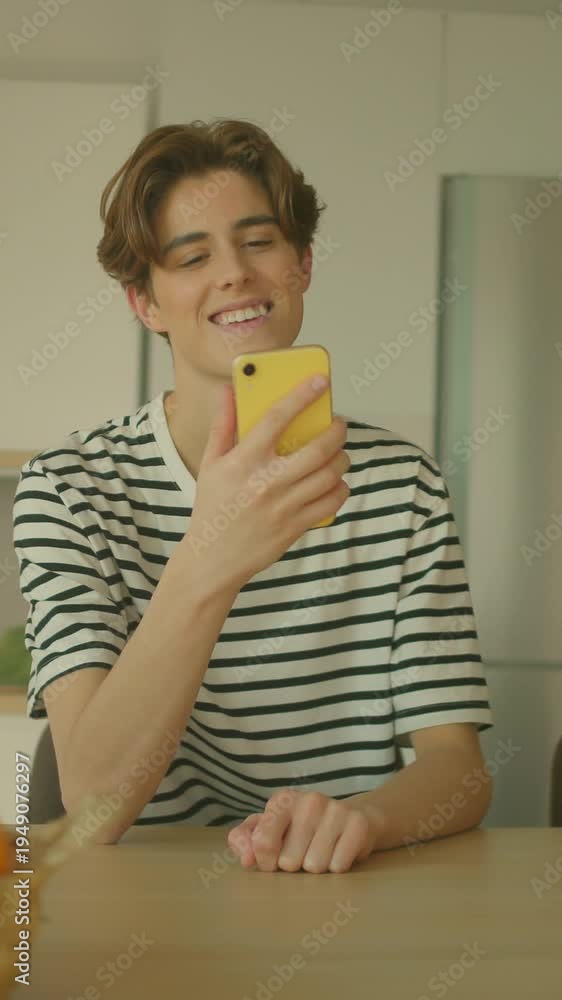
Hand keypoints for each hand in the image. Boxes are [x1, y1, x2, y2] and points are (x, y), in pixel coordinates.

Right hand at [184, 376, 350, 590]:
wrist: (213, 558)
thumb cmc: (213, 507)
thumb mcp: (211, 464)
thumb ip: (223, 425)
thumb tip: (227, 391)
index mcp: (243, 461)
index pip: (276, 418)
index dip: (302, 395)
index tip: (320, 381)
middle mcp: (265, 482)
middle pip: (317, 448)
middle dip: (336, 432)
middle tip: (338, 425)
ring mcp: (283, 506)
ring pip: (330, 474)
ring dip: (341, 459)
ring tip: (338, 453)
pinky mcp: (295, 526)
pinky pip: (331, 501)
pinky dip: (340, 488)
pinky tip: (334, 482)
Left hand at [227, 789, 380, 873]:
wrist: (351, 818)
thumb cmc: (302, 828)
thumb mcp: (269, 828)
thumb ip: (245, 840)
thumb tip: (246, 860)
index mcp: (282, 800)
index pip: (262, 843)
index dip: (266, 861)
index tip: (274, 859)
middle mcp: (308, 800)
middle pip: (289, 862)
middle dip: (295, 865)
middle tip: (305, 851)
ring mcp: (335, 809)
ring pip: (315, 866)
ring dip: (317, 867)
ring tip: (323, 850)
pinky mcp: (358, 824)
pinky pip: (338, 866)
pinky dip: (337, 866)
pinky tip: (339, 851)